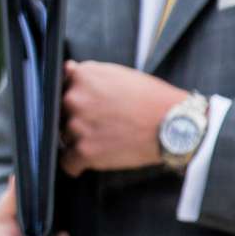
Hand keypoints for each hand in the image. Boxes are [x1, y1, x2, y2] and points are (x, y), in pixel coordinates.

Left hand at [60, 60, 183, 175]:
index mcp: (82, 76)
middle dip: (75, 119)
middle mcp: (74, 99)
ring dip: (78, 140)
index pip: (61, 88)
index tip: (84, 106)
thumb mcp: (118, 73)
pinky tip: (90, 159)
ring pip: (64, 137)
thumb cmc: (150, 98)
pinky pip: (68, 163)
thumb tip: (67, 71)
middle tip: (100, 124)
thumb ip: (89, 74)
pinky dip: (76, 164)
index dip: (73, 99)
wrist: (174, 124)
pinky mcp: (85, 152)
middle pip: (61, 113)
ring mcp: (77, 126)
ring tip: (104, 139)